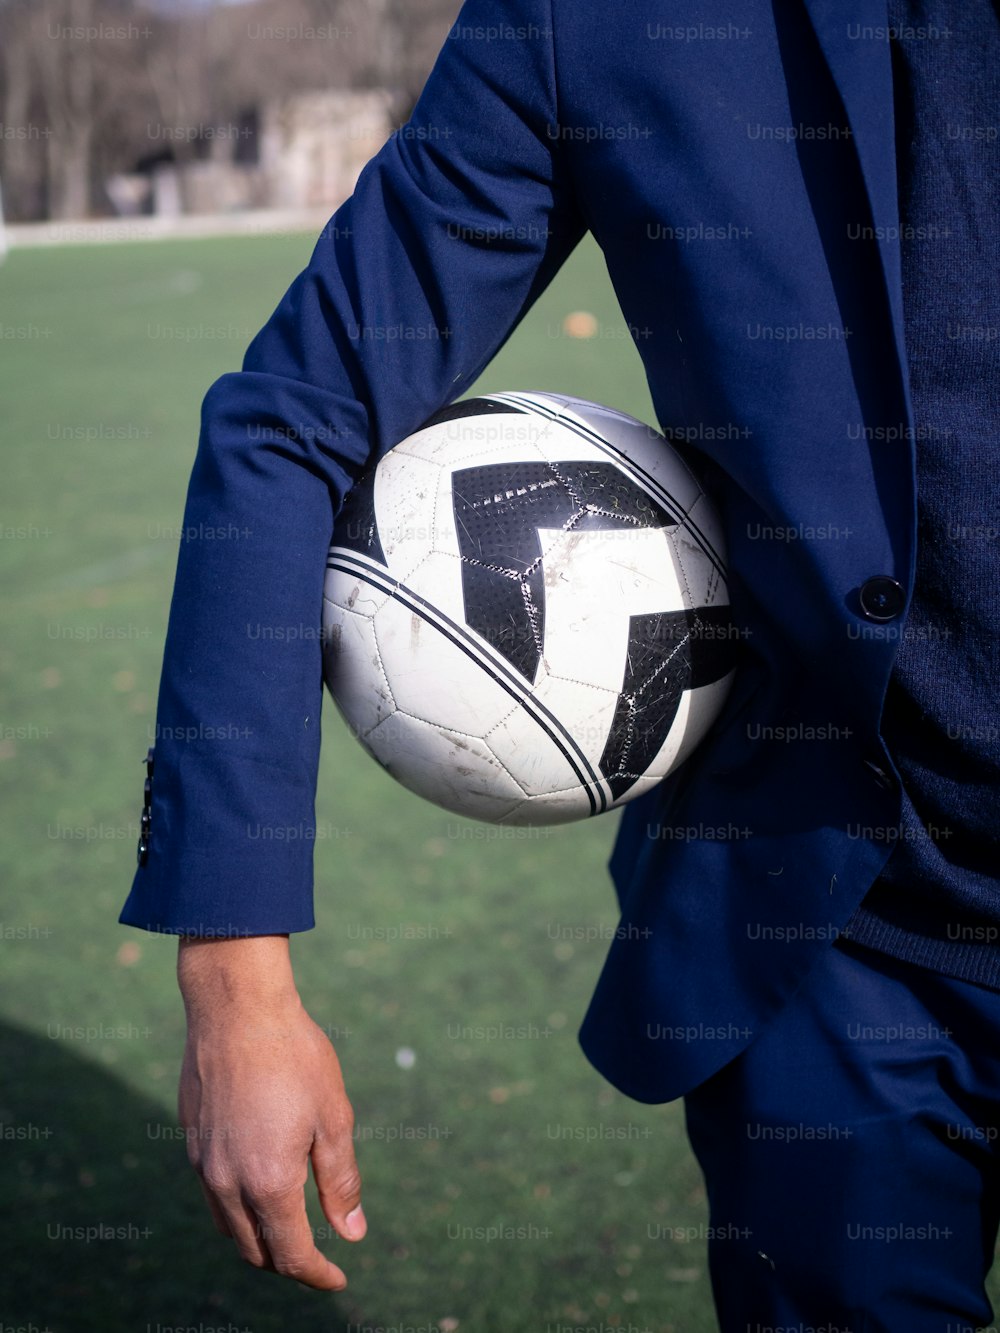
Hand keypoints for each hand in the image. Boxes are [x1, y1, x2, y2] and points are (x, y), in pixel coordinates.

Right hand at [176, 935, 365, 1288]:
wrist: (237, 1006)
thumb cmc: (294, 1055)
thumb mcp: (333, 1117)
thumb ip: (340, 1182)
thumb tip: (352, 1233)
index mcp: (268, 1182)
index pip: (291, 1254)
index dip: (317, 1274)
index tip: (338, 1278)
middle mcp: (227, 1182)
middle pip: (254, 1251)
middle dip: (287, 1263)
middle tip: (317, 1255)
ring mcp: (202, 1162)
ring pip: (228, 1226)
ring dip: (258, 1238)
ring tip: (289, 1227)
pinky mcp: (190, 1139)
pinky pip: (213, 1194)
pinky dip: (237, 1207)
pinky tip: (258, 1185)